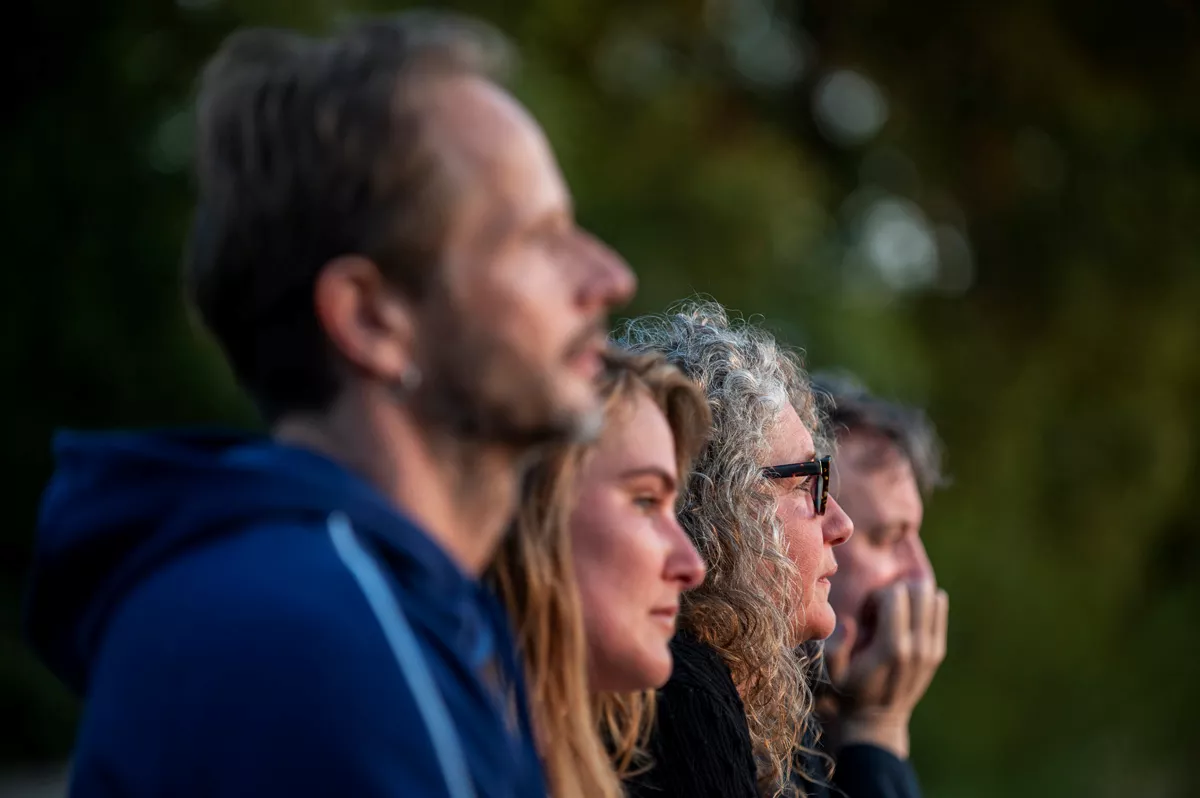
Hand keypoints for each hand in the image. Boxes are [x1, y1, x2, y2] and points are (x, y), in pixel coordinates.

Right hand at [823, 579, 947, 758]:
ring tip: (895, 614)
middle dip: (895, 592)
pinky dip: (925, 604)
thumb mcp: (833, 675)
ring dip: (911, 597)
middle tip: (881, 612)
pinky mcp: (937, 651)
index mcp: (891, 648)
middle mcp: (916, 646)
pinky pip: (940, 608)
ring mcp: (930, 649)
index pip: (895, 594)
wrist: (877, 721)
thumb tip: (849, 623)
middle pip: (918, 591)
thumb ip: (835, 650)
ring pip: (932, 596)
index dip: (876, 596)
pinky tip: (907, 618)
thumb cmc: (849, 692)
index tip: (866, 614)